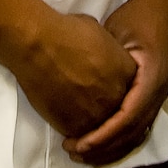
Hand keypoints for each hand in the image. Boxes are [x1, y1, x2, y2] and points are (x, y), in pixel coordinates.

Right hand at [13, 11, 138, 138]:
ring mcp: (97, 115)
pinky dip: (73, 130)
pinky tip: (65, 120)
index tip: (104, 86)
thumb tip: (102, 59)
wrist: (39, 46)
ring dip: (90, 124)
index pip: (129, 88)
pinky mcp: (74, 127)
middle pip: (116, 110)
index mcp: (127, 73)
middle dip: (105, 107)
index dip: (115, 86)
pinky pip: (79, 134)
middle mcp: (116, 98)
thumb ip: (109, 54)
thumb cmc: (67, 32)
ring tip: (77, 117)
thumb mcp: (101, 34)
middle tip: (89, 102)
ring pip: (99, 127)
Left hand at [63, 0, 167, 166]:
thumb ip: (106, 59)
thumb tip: (82, 84)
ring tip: (82, 151)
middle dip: (104, 147)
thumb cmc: (138, 18)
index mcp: (151, 79)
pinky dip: (117, 140)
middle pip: (132, 133)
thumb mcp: (119, 33)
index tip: (81, 142)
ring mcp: (156, 98)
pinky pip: (136, 127)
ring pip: (135, 135)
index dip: (104, 134)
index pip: (128, 118)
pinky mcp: (150, 98)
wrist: (162, 9)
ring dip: (110, 148)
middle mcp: (157, 94)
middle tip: (74, 150)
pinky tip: (98, 143)